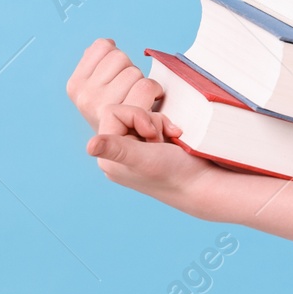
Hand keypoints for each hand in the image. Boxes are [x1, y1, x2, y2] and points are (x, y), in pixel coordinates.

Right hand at [66, 38, 163, 132]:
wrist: (154, 164)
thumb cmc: (133, 123)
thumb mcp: (109, 93)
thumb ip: (103, 68)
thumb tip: (106, 43)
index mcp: (76, 86)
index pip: (103, 46)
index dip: (120, 61)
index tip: (121, 82)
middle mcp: (84, 98)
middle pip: (119, 57)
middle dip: (132, 74)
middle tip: (134, 99)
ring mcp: (98, 108)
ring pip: (134, 73)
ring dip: (146, 88)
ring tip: (143, 110)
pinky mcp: (121, 120)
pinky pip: (146, 87)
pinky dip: (156, 95)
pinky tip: (152, 112)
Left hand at [88, 104, 216, 211]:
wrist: (203, 182)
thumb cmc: (176, 173)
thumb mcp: (144, 159)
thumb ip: (117, 148)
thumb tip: (89, 146)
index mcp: (109, 156)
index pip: (113, 112)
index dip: (137, 116)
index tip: (152, 135)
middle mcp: (119, 152)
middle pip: (127, 111)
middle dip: (150, 120)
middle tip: (160, 141)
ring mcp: (135, 148)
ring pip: (142, 114)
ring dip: (160, 123)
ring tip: (167, 142)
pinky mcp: (150, 145)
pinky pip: (153, 121)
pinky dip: (166, 126)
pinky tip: (173, 140)